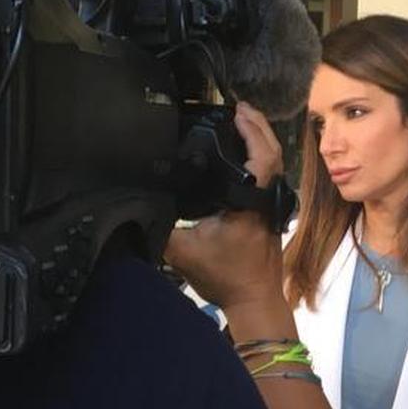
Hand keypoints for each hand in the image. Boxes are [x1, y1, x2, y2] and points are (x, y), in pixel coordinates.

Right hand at [163, 102, 285, 313]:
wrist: (253, 301)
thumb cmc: (226, 277)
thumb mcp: (183, 252)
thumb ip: (159, 228)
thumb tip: (134, 207)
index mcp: (250, 200)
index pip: (262, 155)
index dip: (252, 129)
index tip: (235, 110)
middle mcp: (265, 199)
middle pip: (272, 152)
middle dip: (257, 126)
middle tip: (239, 107)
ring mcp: (270, 207)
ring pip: (273, 165)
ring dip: (259, 142)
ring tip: (240, 123)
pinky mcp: (268, 215)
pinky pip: (268, 177)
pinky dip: (258, 159)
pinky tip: (241, 156)